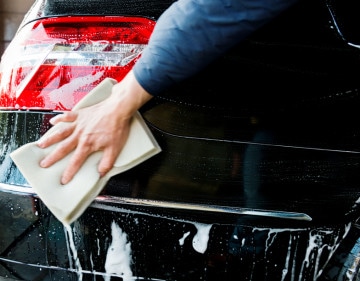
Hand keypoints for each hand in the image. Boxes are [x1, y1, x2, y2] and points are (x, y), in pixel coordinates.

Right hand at [37, 71, 152, 184]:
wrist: (118, 109)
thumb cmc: (117, 127)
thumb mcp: (115, 149)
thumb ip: (107, 162)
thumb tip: (101, 173)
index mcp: (87, 144)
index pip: (76, 162)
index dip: (69, 172)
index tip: (63, 180)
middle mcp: (80, 135)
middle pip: (63, 148)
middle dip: (53, 158)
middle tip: (44, 164)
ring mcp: (79, 124)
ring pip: (61, 132)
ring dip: (50, 139)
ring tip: (41, 145)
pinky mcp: (80, 114)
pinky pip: (67, 116)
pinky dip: (59, 118)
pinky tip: (53, 122)